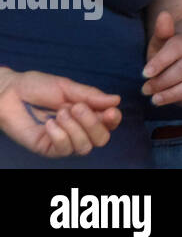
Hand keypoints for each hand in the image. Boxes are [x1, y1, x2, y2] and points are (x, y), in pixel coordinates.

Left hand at [0, 69, 120, 156]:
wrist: (9, 92)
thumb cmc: (37, 87)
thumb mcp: (67, 87)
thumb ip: (90, 95)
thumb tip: (116, 100)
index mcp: (87, 112)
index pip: (110, 123)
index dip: (114, 120)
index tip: (109, 111)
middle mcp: (78, 129)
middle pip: (101, 139)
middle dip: (93, 124)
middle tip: (77, 107)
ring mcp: (63, 140)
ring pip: (84, 147)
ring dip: (75, 129)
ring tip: (60, 113)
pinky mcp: (47, 148)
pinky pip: (63, 150)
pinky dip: (59, 135)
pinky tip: (49, 123)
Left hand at [142, 11, 181, 111]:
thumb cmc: (170, 54)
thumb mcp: (162, 42)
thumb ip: (162, 31)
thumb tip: (164, 15)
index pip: (175, 50)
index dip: (160, 62)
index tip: (145, 73)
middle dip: (162, 82)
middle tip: (145, 90)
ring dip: (174, 94)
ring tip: (156, 100)